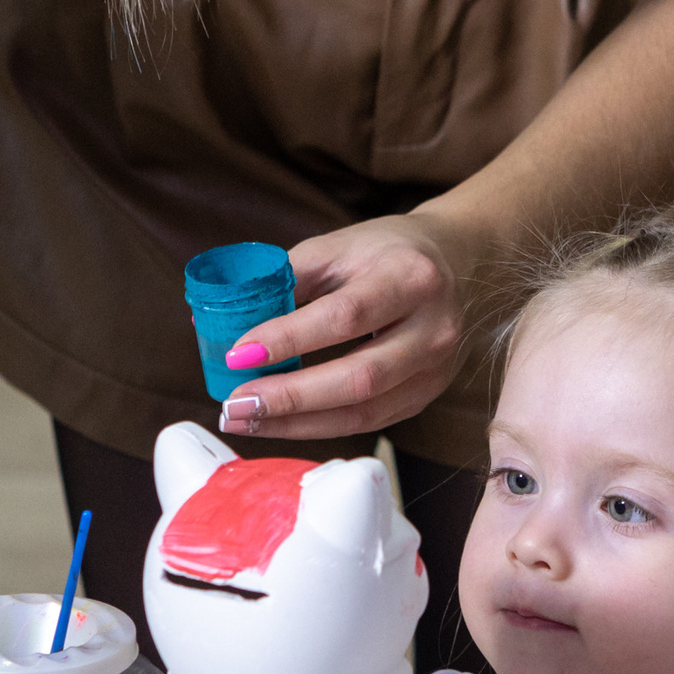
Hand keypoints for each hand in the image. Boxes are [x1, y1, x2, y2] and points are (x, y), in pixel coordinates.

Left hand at [216, 213, 484, 441]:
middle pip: (359, 377)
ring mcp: (437, 369)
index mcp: (411, 277)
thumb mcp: (337, 248)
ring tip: (245, 418)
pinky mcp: (428, 395)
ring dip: (297, 423)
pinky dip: (319, 426)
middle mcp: (434, 328)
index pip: (346, 316)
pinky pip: (369, 422)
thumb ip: (284, 282)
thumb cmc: (385, 251)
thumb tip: (216, 321)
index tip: (238, 353)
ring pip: (364, 412)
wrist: (457, 262)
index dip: (289, 338)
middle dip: (290, 397)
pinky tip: (280, 422)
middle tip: (234, 403)